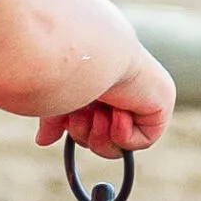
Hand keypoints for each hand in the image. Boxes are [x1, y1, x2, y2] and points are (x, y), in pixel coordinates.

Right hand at [37, 48, 174, 156]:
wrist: (95, 57)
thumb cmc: (69, 69)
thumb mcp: (56, 100)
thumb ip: (53, 121)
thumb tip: (42, 141)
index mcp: (97, 85)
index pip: (86, 121)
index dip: (74, 129)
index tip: (64, 122)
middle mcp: (119, 92)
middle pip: (99, 136)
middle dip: (84, 133)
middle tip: (81, 116)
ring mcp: (139, 101)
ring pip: (118, 143)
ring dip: (101, 135)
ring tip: (98, 114)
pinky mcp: (157, 110)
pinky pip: (140, 141)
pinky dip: (123, 133)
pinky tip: (118, 112)